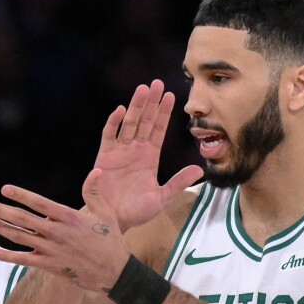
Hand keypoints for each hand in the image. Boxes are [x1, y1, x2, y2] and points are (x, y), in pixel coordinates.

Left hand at [0, 174, 130, 292]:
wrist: (114, 272)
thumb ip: (94, 192)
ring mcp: (51, 250)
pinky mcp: (50, 265)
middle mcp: (57, 233)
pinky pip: (24, 260)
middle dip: (0, 210)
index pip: (40, 204)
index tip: (5, 189)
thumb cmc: (110, 241)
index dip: (22, 196)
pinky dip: (7, 257)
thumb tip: (97, 171)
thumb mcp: (106, 214)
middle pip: (23, 220)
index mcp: (69, 217)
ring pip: (20, 238)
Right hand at [91, 80, 202, 230]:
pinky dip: (114, 123)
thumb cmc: (135, 211)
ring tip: (143, 89)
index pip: (158, 130)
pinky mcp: (104, 157)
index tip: (171, 95)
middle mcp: (134, 150)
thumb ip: (178, 183)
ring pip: (129, 123)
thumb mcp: (162, 197)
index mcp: (149, 157)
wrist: (113, 221)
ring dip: (135, 106)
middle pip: (144, 121)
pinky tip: (121, 110)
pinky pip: (109, 136)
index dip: (163, 113)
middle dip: (150, 102)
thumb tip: (199, 170)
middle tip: (157, 83)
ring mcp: (119, 152)